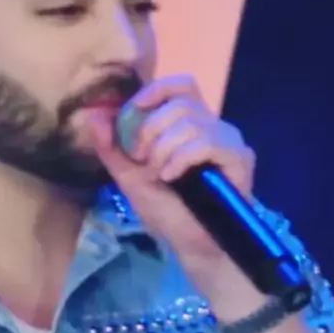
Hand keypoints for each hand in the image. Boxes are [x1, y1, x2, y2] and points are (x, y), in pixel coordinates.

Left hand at [77, 74, 255, 300]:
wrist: (191, 247)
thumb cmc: (166, 213)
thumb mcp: (129, 178)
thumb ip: (111, 147)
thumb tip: (93, 113)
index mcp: (189, 125)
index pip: (180, 85)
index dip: (155, 90)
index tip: (133, 110)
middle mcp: (213, 127)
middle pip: (181, 101)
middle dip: (150, 128)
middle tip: (140, 159)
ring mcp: (228, 142)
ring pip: (192, 121)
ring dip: (164, 148)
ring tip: (159, 174)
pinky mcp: (240, 160)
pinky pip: (208, 142)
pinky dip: (182, 157)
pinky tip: (172, 177)